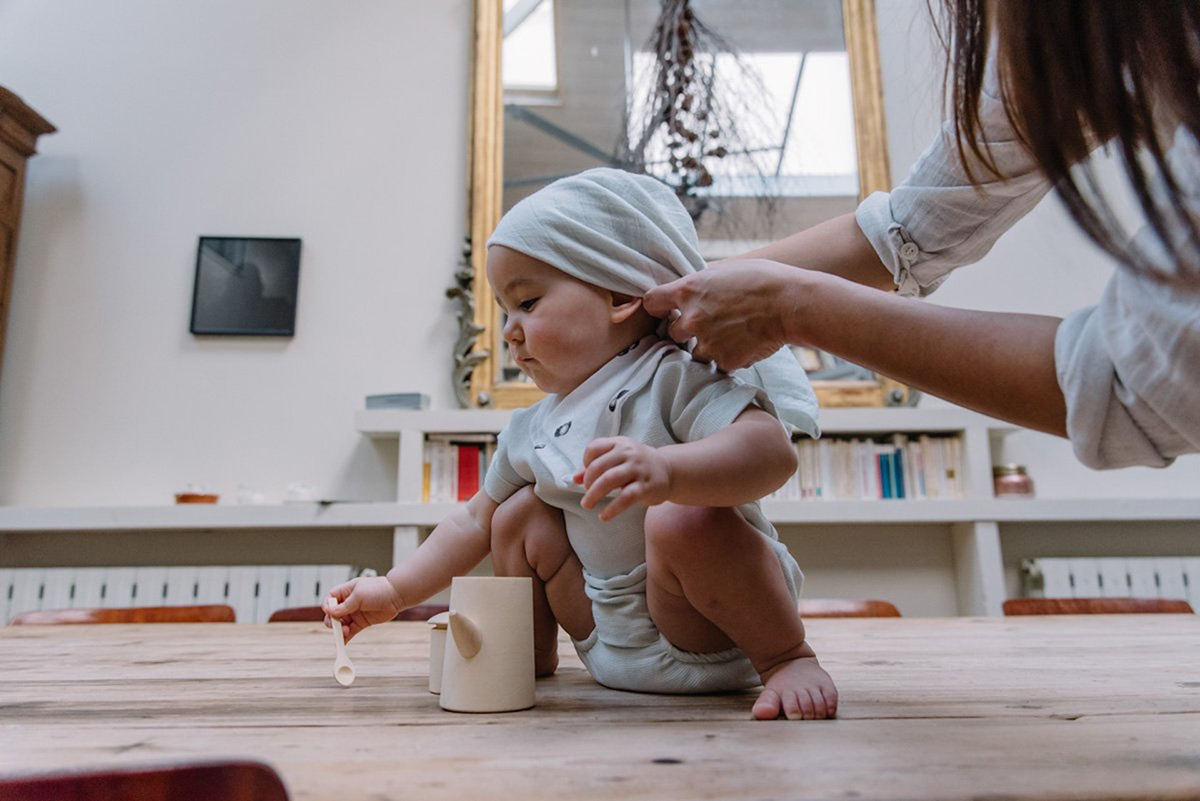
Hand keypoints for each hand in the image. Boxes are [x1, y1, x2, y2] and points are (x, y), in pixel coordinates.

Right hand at [324, 576, 404, 642]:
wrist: (397, 596)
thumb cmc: (379, 589)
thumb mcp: (359, 595)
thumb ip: (345, 605)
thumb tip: (330, 612)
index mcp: (346, 591)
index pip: (331, 598)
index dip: (328, 606)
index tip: (329, 612)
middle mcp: (349, 603)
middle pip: (333, 614)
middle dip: (333, 621)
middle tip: (338, 626)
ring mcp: (355, 613)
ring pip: (342, 624)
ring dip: (340, 630)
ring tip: (345, 633)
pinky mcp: (362, 622)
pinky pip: (351, 631)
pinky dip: (346, 638)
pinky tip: (343, 643)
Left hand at [573, 436, 670, 520]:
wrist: (668, 470)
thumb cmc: (637, 465)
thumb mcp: (618, 459)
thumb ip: (597, 466)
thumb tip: (575, 478)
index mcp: (619, 443)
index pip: (594, 448)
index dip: (585, 464)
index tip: (586, 477)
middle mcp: (628, 453)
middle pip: (598, 466)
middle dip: (588, 483)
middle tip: (585, 496)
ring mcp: (638, 468)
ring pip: (610, 479)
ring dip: (594, 494)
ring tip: (587, 505)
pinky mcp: (646, 486)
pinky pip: (625, 497)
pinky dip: (612, 508)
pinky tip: (604, 516)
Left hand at [643, 259, 803, 369]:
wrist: (791, 303)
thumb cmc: (763, 279)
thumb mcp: (725, 268)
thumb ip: (701, 280)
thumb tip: (691, 283)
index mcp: (688, 291)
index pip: (651, 301)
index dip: (658, 307)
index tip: (666, 310)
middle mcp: (692, 319)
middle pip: (672, 333)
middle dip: (687, 331)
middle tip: (709, 325)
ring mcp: (707, 343)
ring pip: (695, 353)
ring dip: (708, 348)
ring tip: (731, 336)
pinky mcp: (725, 361)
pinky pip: (720, 364)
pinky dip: (729, 358)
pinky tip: (745, 345)